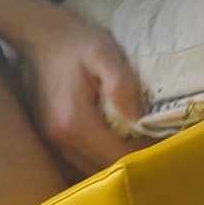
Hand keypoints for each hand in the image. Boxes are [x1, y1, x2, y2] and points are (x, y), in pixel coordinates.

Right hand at [10, 5, 148, 172]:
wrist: (39, 34)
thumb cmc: (76, 41)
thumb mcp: (104, 53)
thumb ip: (121, 86)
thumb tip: (138, 119)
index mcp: (75, 123)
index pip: (115, 156)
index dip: (142, 155)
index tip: (164, 146)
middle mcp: (60, 140)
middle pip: (103, 170)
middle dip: (131, 164)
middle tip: (156, 148)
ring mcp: (52, 141)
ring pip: (90, 169)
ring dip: (115, 163)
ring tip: (139, 146)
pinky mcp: (51, 137)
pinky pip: (80, 160)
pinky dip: (100, 157)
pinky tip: (116, 143)